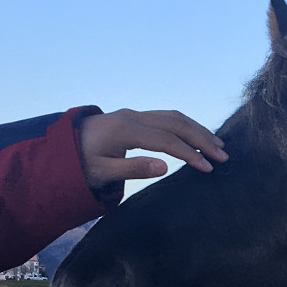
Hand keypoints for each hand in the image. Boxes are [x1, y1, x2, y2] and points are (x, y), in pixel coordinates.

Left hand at [76, 108, 225, 188]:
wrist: (63, 145)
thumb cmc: (80, 163)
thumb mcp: (101, 172)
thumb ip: (132, 169)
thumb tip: (165, 167)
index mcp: (124, 129)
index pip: (166, 140)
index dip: (189, 154)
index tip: (208, 168)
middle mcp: (133, 116)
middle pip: (175, 123)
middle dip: (202, 138)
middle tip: (224, 155)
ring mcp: (135, 114)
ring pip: (174, 117)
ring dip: (197, 130)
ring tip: (218, 146)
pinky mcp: (136, 117)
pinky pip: (166, 118)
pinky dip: (186, 126)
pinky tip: (199, 137)